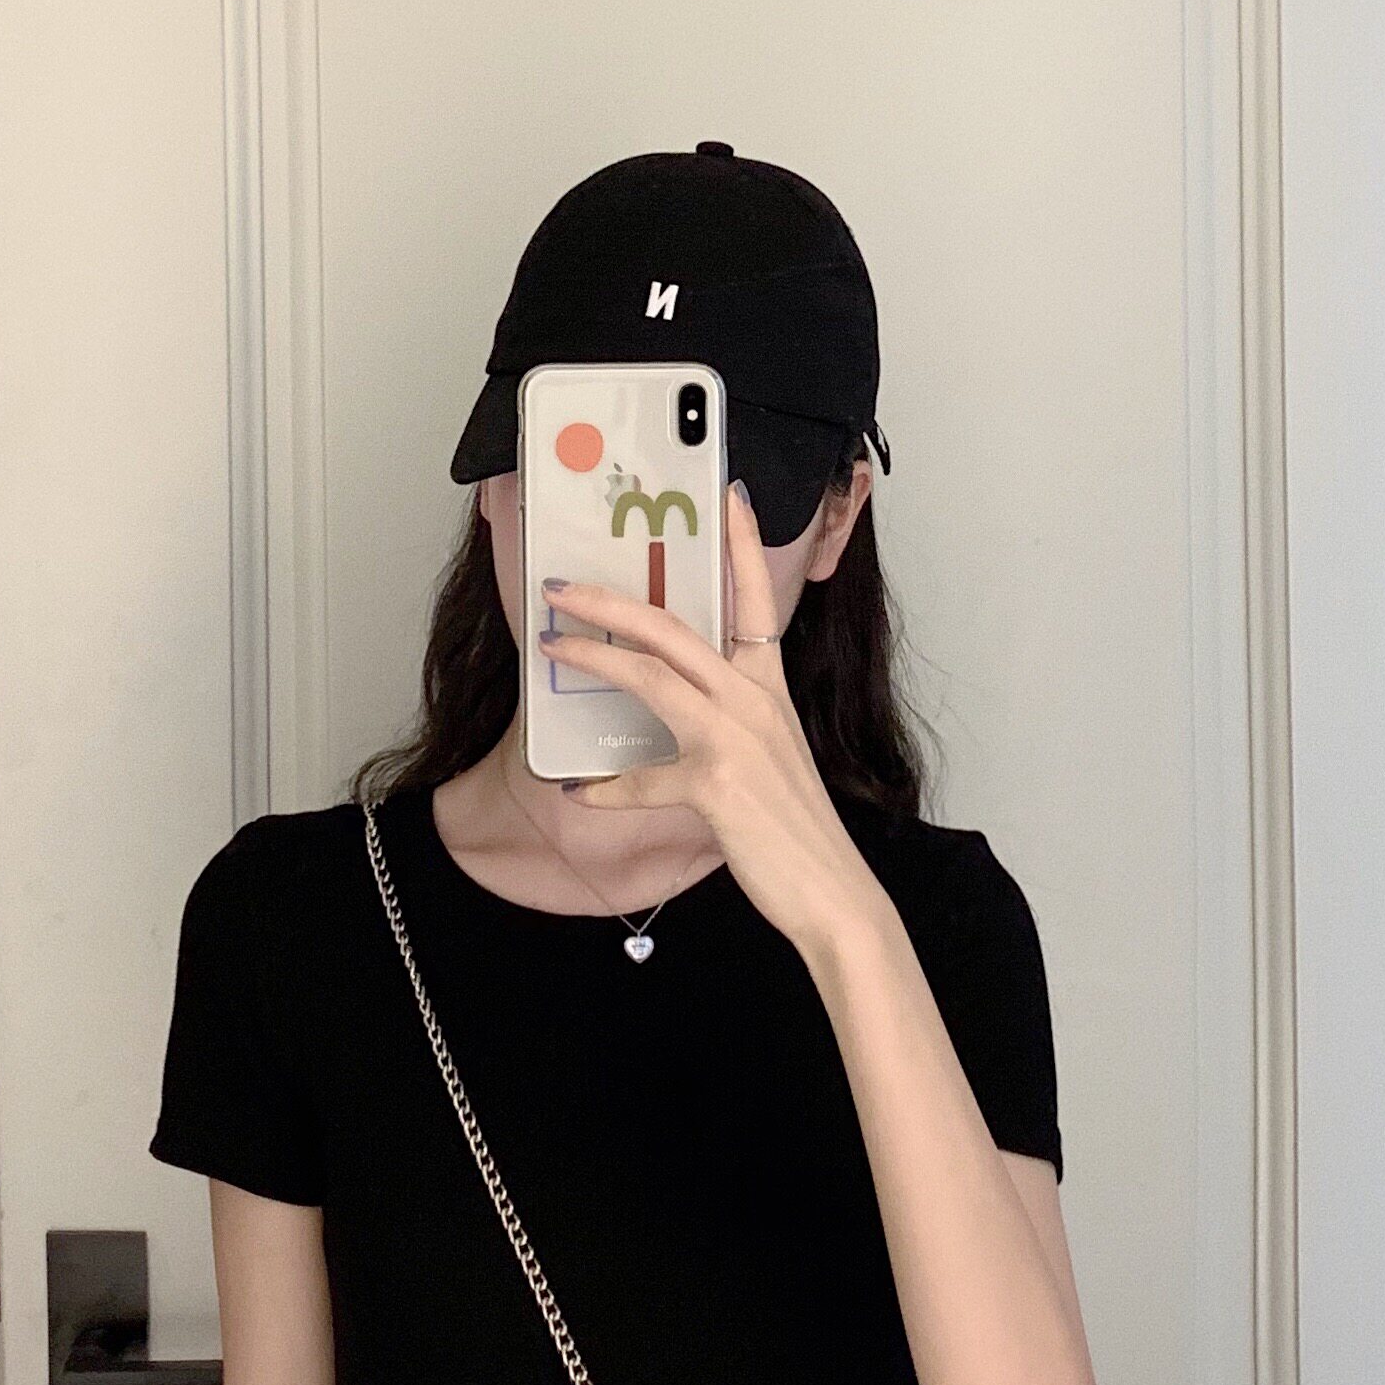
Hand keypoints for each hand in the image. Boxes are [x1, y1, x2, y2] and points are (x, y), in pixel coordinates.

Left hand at [539, 478, 894, 965]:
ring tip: (552, 647)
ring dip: (595, 656)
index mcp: (770, 690)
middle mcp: (754, 702)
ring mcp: (735, 739)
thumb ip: (732, 726)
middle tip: (563, 587)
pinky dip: (607, 787)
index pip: (756, 601)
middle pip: (674, 628)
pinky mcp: (715, 785)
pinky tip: (581, 790)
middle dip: (612, 601)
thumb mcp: (771, 760)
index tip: (730, 494)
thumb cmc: (797, 831)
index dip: (743, 545)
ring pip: (652, 675)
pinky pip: (643, 778)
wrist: (832, 890)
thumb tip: (680, 715)